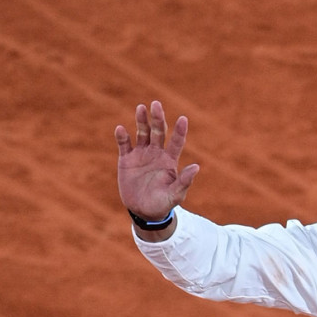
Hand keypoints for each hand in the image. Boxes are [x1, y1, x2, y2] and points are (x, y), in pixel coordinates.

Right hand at [115, 101, 198, 219]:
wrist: (144, 212)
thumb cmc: (163, 203)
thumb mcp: (175, 195)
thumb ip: (184, 181)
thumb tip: (196, 167)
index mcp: (170, 160)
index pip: (176, 142)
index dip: (179, 131)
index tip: (183, 119)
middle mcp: (156, 153)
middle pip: (158, 132)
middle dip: (157, 118)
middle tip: (156, 104)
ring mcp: (141, 155)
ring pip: (142, 133)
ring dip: (141, 121)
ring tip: (141, 108)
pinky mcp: (126, 160)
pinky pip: (124, 145)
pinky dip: (122, 137)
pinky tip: (120, 129)